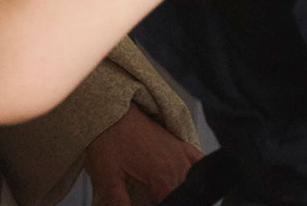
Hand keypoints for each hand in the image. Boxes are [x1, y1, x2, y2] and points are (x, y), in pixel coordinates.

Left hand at [82, 106, 202, 205]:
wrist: (109, 110)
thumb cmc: (107, 140)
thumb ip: (118, 202)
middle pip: (182, 195)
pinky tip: (191, 180)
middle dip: (170, 198)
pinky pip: (199, 160)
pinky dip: (197, 172)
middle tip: (154, 195)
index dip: (163, 205)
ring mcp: (180, 153)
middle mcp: (176, 166)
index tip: (151, 201)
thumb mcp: (107, 177)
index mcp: (161, 177)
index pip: (172, 203)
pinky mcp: (179, 143)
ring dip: (182, 191)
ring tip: (166, 192)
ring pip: (191, 181)